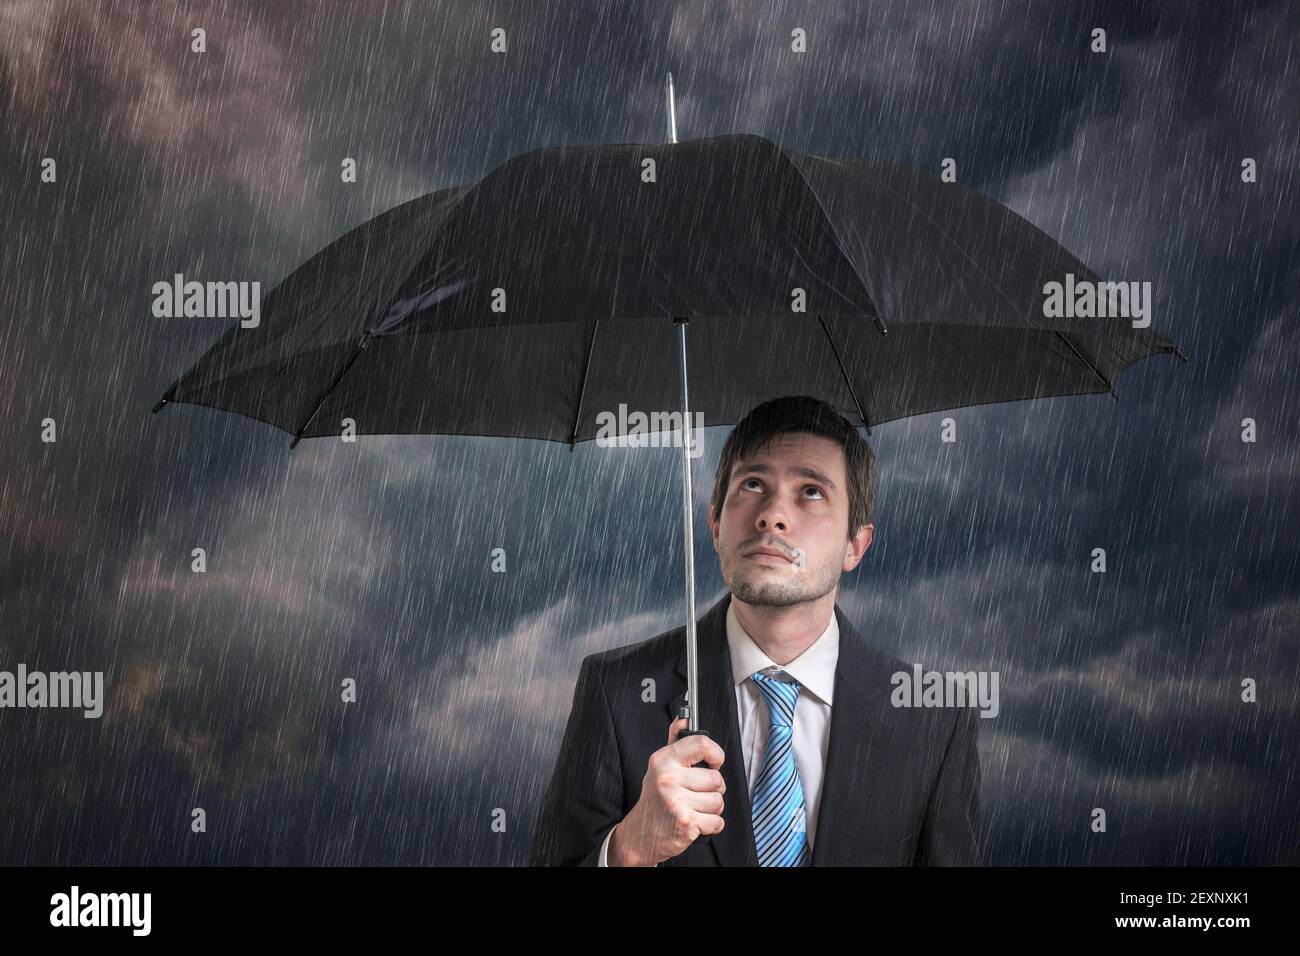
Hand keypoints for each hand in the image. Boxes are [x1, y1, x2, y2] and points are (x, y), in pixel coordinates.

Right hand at [607, 716, 725, 865]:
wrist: (640, 835)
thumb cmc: (654, 799)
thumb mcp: (660, 767)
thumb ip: (675, 741)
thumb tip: (683, 719)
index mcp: (663, 760)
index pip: (702, 744)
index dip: (716, 754)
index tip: (715, 762)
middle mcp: (668, 778)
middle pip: (716, 779)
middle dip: (713, 790)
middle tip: (696, 794)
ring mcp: (676, 801)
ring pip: (718, 801)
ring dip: (711, 809)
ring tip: (693, 808)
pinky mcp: (685, 822)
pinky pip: (717, 821)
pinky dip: (711, 826)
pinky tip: (695, 822)